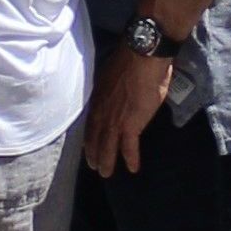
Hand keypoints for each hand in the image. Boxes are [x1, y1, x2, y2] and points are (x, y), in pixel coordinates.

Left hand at [84, 44, 174, 176]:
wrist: (142, 56)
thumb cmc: (129, 60)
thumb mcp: (109, 74)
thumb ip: (109, 88)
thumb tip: (114, 92)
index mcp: (97, 98)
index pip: (89, 123)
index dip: (89, 137)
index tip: (88, 146)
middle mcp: (101, 112)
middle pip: (94, 138)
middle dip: (93, 154)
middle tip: (94, 166)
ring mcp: (114, 120)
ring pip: (107, 147)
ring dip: (107, 162)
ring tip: (106, 174)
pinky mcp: (131, 125)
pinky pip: (129, 148)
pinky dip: (130, 159)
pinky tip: (132, 168)